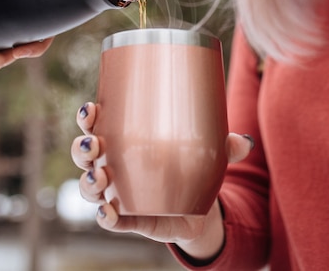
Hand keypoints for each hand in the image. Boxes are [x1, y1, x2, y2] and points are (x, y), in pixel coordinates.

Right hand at [70, 102, 253, 261]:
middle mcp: (113, 166)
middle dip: (83, 147)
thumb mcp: (207, 153)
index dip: (87, 117)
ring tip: (100, 175)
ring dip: (89, 181)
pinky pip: (110, 220)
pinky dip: (106, 217)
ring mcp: (117, 193)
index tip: (91, 108)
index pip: (97, 126)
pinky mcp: (128, 219)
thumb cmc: (191, 169)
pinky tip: (108, 212)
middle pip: (86, 155)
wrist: (197, 211)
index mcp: (124, 142)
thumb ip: (225, 147)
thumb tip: (245, 141)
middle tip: (93, 142)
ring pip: (90, 187)